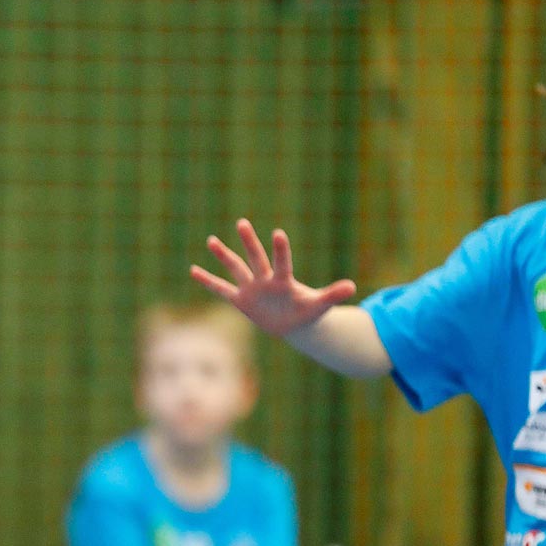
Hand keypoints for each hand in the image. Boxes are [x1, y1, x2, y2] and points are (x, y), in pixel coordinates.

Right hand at [190, 219, 356, 337]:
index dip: (281, 250)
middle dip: (249, 242)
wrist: (292, 323)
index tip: (278, 233)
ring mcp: (251, 289)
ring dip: (224, 256)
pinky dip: (208, 282)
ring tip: (211, 240)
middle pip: (255, 258)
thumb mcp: (320, 307)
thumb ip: (332, 295)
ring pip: (236, 269)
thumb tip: (353, 286)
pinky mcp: (241, 300)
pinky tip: (193, 270)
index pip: (282, 263)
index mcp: (284, 281)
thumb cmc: (307, 312)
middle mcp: (265, 280)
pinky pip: (221, 290)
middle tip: (242, 223)